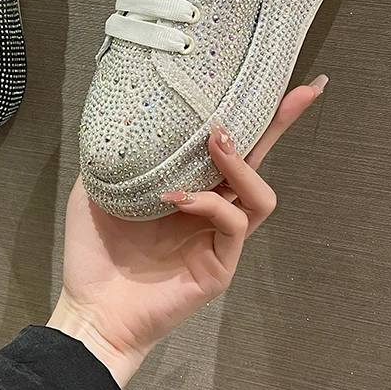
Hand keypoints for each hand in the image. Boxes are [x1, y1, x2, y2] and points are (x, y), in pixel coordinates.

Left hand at [47, 76, 327, 386]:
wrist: (91, 306)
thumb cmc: (94, 250)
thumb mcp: (96, 187)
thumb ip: (116, 155)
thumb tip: (123, 112)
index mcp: (188, 186)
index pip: (226, 148)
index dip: (251, 118)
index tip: (276, 82)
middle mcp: (209, 208)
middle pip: (258, 162)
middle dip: (280, 125)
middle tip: (299, 93)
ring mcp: (217, 237)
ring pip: (258, 194)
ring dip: (240, 163)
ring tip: (215, 141)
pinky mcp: (219, 264)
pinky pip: (232, 224)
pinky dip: (210, 204)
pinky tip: (179, 199)